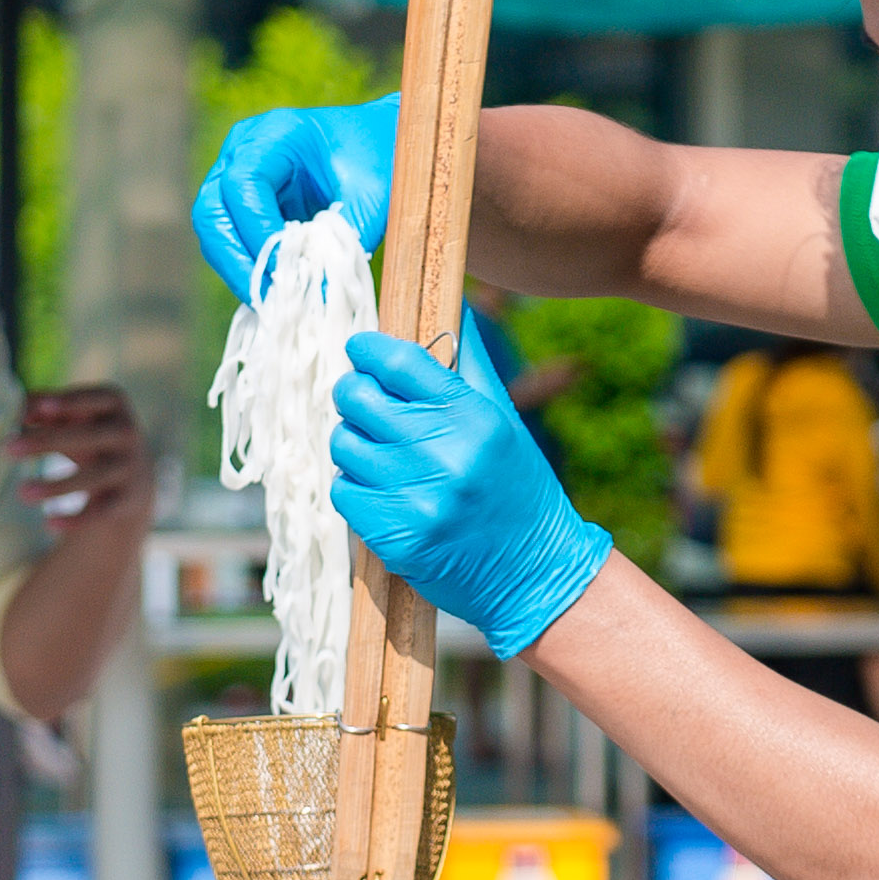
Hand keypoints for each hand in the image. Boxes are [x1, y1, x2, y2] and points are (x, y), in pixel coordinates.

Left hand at [17, 384, 152, 556]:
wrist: (134, 474)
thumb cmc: (89, 433)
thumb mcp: (73, 416)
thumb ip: (44, 408)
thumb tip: (18, 412)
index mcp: (113, 403)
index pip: (92, 399)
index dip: (68, 403)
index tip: (42, 408)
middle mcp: (126, 432)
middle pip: (86, 437)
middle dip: (46, 441)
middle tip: (7, 448)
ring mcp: (130, 466)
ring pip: (93, 477)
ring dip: (56, 486)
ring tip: (22, 493)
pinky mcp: (129, 498)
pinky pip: (102, 510)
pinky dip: (76, 519)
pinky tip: (49, 524)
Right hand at [193, 103, 395, 296]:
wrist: (379, 144)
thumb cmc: (379, 160)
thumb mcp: (373, 197)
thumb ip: (348, 239)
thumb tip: (318, 293)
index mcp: (275, 133)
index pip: (243, 185)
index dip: (256, 232)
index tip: (283, 269)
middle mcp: (243, 149)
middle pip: (212, 209)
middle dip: (234, 259)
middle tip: (265, 298)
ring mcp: (235, 173)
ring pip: (214, 228)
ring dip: (236, 267)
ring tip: (269, 300)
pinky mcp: (239, 201)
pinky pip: (229, 238)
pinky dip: (246, 266)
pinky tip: (272, 289)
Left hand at [327, 330, 612, 659]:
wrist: (535, 573)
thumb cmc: (517, 490)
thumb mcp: (504, 422)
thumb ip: (471, 367)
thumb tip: (452, 306)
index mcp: (472, 417)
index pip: (400, 361)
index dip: (368, 349)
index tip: (359, 349)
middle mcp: (445, 454)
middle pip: (358, 399)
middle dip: (353, 395)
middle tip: (362, 403)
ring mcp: (418, 498)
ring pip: (344, 446)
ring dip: (352, 445)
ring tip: (377, 453)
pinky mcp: (396, 537)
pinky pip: (343, 492)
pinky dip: (353, 488)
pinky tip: (379, 491)